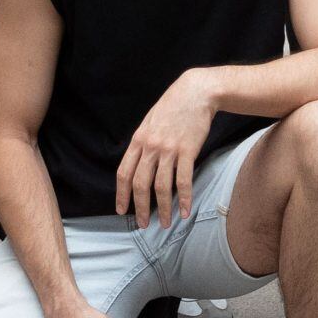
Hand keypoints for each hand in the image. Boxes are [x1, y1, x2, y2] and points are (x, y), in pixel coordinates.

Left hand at [115, 69, 217, 227]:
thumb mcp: (150, 121)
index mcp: (138, 140)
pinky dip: (184, 198)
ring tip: (164, 223)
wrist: (196, 92)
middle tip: (143, 225)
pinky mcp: (188, 150)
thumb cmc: (173, 106)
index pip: (124, 173)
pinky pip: (184, 180)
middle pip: (141, 184)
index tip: (122, 211)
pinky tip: (185, 211)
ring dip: (163, 209)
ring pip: (162, 186)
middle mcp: (151, 147)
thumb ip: (142, 142)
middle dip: (140, 208)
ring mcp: (169, 149)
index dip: (122, 195)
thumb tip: (137, 163)